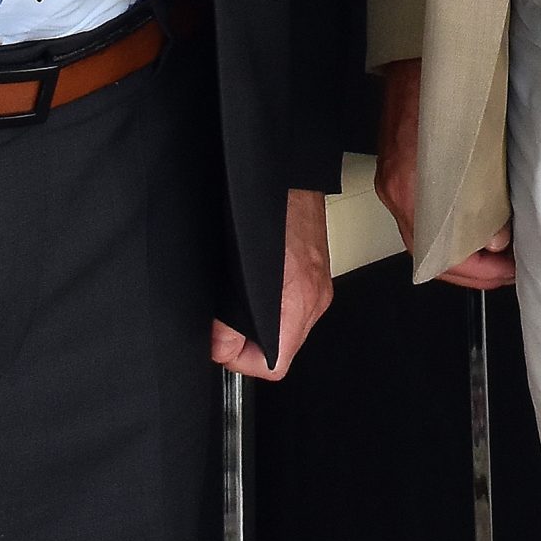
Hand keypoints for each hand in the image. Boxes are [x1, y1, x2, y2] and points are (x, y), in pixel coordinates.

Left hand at [212, 189, 333, 380]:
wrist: (289, 174)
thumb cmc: (267, 208)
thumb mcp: (236, 267)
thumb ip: (227, 317)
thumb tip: (221, 347)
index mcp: (297, 300)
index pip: (274, 366)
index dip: (241, 360)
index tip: (222, 343)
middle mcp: (314, 299)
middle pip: (281, 351)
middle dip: (248, 343)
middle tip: (224, 325)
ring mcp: (319, 288)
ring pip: (287, 330)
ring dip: (261, 324)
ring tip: (239, 303)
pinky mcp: (317, 276)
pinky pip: (294, 308)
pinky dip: (273, 306)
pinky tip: (258, 287)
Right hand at [376, 58, 512, 289]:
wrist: (418, 55)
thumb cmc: (449, 92)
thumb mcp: (480, 146)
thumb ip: (486, 198)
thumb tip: (497, 241)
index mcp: (413, 190)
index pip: (440, 257)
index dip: (477, 272)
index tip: (508, 272)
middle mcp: (396, 192)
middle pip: (428, 255)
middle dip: (470, 269)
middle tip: (506, 270)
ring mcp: (392, 181)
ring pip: (423, 237)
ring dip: (458, 252)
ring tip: (495, 253)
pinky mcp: (397, 169)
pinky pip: (419, 215)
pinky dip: (445, 230)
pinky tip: (472, 226)